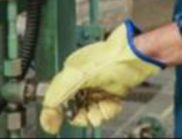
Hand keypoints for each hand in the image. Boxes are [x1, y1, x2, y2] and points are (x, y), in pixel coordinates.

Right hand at [39, 21, 162, 133]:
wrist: (135, 56)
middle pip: (75, 110)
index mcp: (70, 74)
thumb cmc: (108, 58)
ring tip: (103, 106)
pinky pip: (106, 110)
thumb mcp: (74, 77)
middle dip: (82, 115)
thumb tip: (46, 120)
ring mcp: (99, 87)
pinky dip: (109, 110)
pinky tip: (113, 104)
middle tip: (88, 113)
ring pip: (91, 113)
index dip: (58, 114)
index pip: (58, 100)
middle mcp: (84, 81)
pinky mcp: (113, 93)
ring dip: (97, 114)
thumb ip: (55, 97)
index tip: (56, 126)